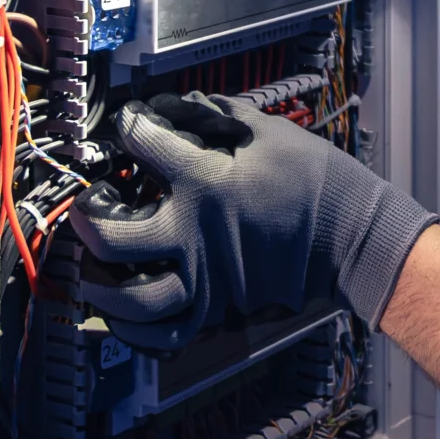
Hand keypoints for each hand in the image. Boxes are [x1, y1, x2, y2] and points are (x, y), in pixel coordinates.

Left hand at [71, 93, 435, 351]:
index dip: (128, 124)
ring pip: (131, 298)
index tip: (129, 123)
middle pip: (111, 236)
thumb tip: (185, 104)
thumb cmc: (318, 182)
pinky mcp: (219, 307)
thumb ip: (220, 115)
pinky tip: (122, 317)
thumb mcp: (270, 132)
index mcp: (205, 181)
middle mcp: (194, 233)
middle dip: (86, 218)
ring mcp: (205, 277)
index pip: (141, 144)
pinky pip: (165, 334)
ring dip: (100, 285)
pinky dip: (136, 332)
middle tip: (86, 207)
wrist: (353, 237)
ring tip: (90, 271)